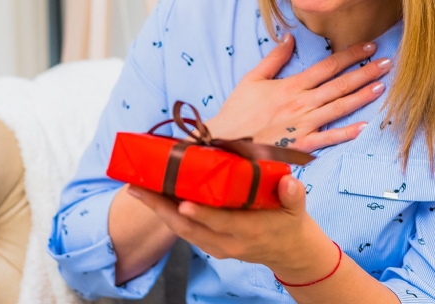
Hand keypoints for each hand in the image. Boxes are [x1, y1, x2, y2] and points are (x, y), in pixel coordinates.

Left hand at [127, 176, 336, 279]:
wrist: (288, 252)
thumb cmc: (289, 224)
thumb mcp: (296, 209)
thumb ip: (293, 195)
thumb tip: (290, 181)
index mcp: (248, 232)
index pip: (220, 223)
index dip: (201, 214)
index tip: (182, 202)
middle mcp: (227, 243)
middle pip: (188, 228)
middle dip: (161, 209)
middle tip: (138, 187)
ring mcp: (215, 246)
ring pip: (181, 231)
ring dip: (158, 210)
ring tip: (138, 188)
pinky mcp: (209, 245)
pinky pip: (184, 231)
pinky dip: (167, 215)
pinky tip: (154, 197)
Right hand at [205, 34, 390, 151]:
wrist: (225, 142)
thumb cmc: (238, 113)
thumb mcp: (252, 79)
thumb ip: (274, 58)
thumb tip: (289, 36)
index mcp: (292, 86)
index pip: (327, 66)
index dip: (351, 55)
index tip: (370, 47)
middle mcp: (302, 103)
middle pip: (340, 85)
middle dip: (366, 72)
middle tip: (389, 63)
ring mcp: (303, 125)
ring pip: (339, 108)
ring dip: (363, 97)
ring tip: (383, 86)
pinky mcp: (301, 146)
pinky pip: (328, 138)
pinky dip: (346, 133)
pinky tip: (364, 127)